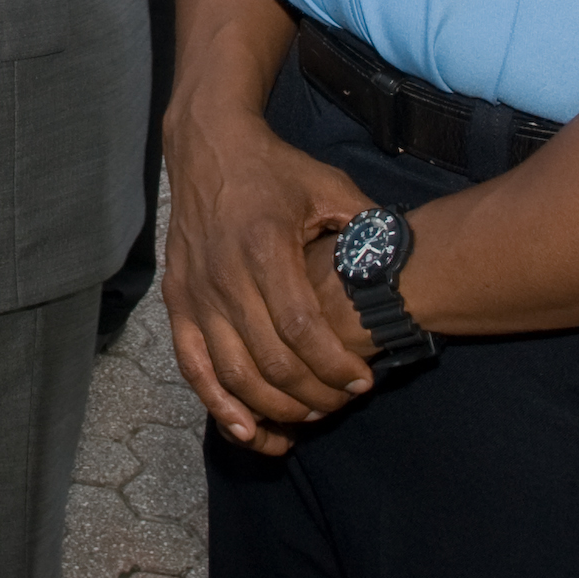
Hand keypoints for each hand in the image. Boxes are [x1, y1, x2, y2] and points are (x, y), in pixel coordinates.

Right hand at [161, 102, 379, 453]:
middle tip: (341, 402)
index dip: (335, 365)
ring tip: (306, 418)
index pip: (301, 328)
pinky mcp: (177, 301)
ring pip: (233, 374)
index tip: (363, 380)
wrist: (208, 147)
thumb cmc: (275, 170)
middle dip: (313, 394)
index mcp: (264, 246)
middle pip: (270, 361)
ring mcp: (196, 292)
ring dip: (272, 409)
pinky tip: (247, 430)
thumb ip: (365, 226)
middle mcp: (224, 275)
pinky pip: (193, 367)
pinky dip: (218, 405)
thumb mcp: (328, 186)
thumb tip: (402, 263)